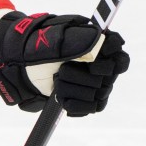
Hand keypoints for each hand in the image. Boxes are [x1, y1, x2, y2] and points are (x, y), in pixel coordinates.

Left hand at [0, 11, 129, 116]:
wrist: (24, 65)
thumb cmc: (41, 47)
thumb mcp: (56, 38)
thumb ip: (79, 37)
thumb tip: (98, 38)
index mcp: (100, 46)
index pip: (121, 57)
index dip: (110, 60)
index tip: (94, 60)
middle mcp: (104, 66)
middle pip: (106, 78)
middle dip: (79, 76)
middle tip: (62, 70)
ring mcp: (98, 84)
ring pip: (97, 94)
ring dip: (72, 88)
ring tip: (57, 81)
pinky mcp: (89, 100)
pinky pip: (92, 108)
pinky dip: (74, 103)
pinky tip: (60, 96)